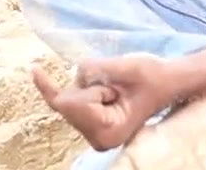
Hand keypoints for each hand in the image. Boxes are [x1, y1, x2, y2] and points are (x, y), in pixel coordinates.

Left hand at [31, 54, 178, 150]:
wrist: (169, 81)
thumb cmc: (154, 76)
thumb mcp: (128, 68)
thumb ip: (100, 69)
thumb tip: (77, 70)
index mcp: (108, 131)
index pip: (71, 105)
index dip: (68, 86)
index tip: (35, 70)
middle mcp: (98, 137)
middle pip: (68, 104)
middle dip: (86, 86)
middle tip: (117, 86)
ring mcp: (95, 132)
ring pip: (70, 100)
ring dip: (89, 86)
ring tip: (117, 87)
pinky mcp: (93, 122)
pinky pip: (74, 100)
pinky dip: (85, 88)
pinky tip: (107, 89)